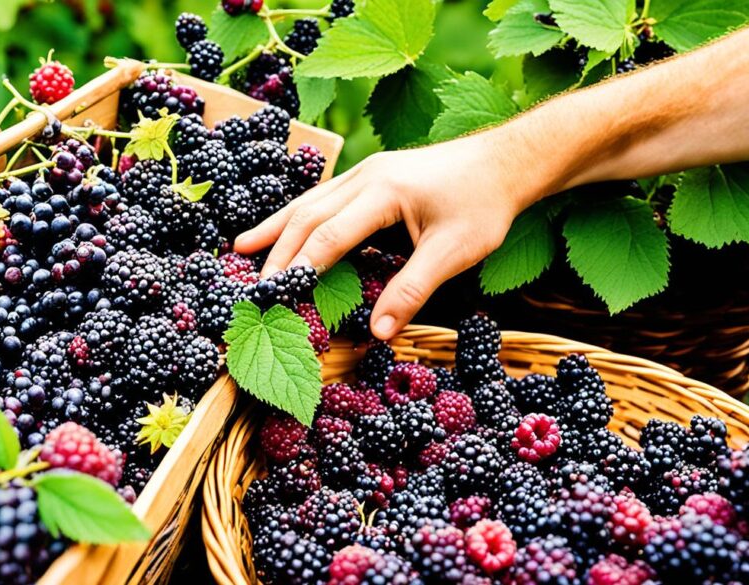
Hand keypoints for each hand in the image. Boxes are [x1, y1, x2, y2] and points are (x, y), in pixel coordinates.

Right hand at [234, 130, 544, 339]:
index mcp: (382, 192)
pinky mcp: (372, 176)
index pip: (327, 236)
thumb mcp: (454, 252)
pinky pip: (324, 197)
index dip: (300, 269)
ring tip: (241, 247)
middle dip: (276, 252)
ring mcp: (366, 172)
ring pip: (310, 201)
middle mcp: (366, 176)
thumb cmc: (484, 204)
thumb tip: (379, 333)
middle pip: (307, 215)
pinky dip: (299, 216)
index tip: (275, 298)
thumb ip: (413, 290)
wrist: (507, 160)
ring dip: (276, 227)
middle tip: (252, 287)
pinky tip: (285, 227)